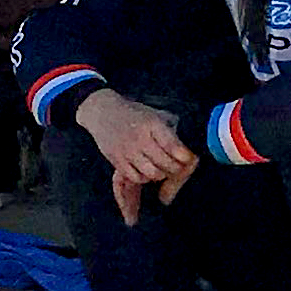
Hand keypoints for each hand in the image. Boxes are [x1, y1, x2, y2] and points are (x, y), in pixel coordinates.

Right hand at [77, 86, 197, 223]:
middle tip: (177, 166)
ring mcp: (127, 151)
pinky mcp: (116, 160)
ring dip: (160, 175)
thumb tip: (187, 144)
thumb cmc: (132, 113)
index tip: (188, 158)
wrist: (102, 112)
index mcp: (151, 124)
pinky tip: (146, 171)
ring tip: (162, 169)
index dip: (184, 156)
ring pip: (152, 174)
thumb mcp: (153, 113)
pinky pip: (135, 177)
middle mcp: (139, 138)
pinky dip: (144, 178)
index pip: (173, 145)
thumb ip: (169, 127)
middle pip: (165, 163)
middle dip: (175, 168)